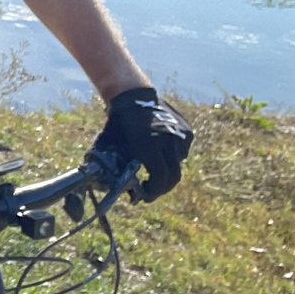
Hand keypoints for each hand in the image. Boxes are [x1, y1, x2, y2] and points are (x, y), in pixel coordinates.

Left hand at [90, 87, 192, 201]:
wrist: (132, 96)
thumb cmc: (117, 125)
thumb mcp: (108, 146)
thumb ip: (107, 168)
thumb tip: (107, 191)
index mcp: (150, 146)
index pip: (160, 179)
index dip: (154, 192)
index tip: (145, 197)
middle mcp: (169, 141)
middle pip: (174, 176)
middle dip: (162, 187)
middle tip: (152, 190)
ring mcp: (180, 135)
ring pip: (178, 163)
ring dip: (167, 168)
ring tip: (153, 165)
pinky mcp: (187, 130)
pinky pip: (182, 150)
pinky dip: (173, 155)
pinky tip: (160, 149)